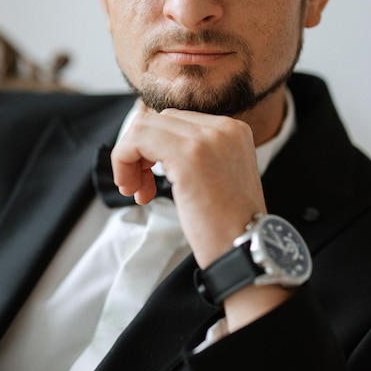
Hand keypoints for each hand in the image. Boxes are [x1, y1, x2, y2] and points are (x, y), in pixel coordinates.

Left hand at [110, 106, 266, 267]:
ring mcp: (207, 137)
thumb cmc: (228, 225)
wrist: (247, 251)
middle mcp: (223, 127)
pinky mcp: (189, 154)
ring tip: (137, 189)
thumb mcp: (217, 175)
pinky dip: (124, 160)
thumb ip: (194, 152)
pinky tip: (135, 190)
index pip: (175, 119)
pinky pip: (138, 140)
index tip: (150, 178)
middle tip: (140, 186)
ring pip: (145, 125)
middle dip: (139, 151)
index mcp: (233, 129)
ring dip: (129, 157)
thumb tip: (152, 145)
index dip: (153, 147)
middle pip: (159, 119)